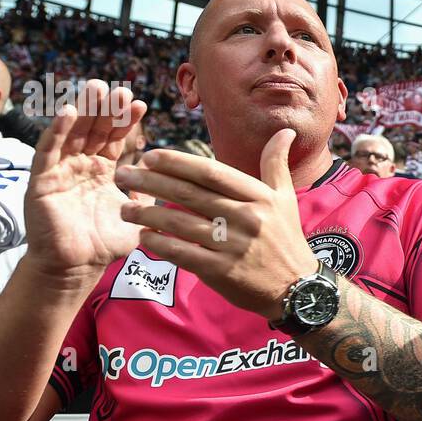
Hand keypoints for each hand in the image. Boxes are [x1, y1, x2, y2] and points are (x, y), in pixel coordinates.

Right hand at [25, 81, 147, 280]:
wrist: (75, 267)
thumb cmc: (102, 244)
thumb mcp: (135, 218)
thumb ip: (149, 198)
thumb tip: (169, 183)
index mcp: (102, 172)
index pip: (116, 140)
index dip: (126, 121)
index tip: (142, 104)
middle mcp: (80, 166)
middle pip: (94, 129)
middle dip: (107, 109)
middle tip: (119, 89)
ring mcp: (60, 170)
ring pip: (72, 132)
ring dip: (83, 109)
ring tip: (96, 88)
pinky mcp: (41, 180)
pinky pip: (49, 150)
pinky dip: (57, 130)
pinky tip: (68, 111)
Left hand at [115, 129, 317, 320]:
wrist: (298, 288)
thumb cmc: (286, 240)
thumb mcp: (285, 199)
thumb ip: (275, 164)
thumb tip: (283, 132)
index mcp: (259, 197)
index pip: (211, 173)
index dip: (177, 162)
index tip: (149, 156)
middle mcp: (246, 218)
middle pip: (189, 194)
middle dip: (150, 182)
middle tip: (123, 175)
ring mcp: (233, 245)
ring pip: (180, 223)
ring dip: (147, 214)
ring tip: (124, 208)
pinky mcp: (222, 271)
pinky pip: (183, 253)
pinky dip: (160, 244)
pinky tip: (143, 237)